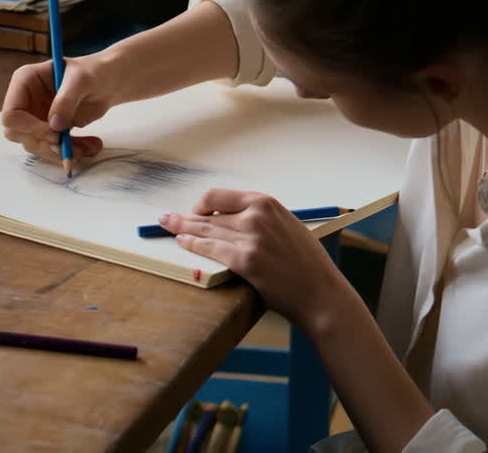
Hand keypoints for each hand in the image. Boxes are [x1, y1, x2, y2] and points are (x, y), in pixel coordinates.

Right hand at [1, 57, 111, 164]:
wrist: (108, 82)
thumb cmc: (93, 72)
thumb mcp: (81, 79)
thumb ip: (66, 100)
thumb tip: (54, 127)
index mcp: (24, 82)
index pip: (11, 114)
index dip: (29, 128)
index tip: (54, 134)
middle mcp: (26, 101)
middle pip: (19, 135)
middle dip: (45, 144)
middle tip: (69, 148)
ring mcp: (36, 117)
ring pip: (36, 145)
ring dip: (60, 152)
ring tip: (85, 149)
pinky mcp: (49, 130)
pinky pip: (51, 149)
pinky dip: (69, 153)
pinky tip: (88, 147)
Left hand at [159, 189, 348, 329]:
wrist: (321, 293)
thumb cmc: (307, 264)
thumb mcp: (287, 227)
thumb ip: (261, 219)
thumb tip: (231, 219)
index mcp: (267, 203)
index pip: (220, 195)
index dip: (203, 204)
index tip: (196, 211)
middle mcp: (256, 215)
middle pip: (209, 213)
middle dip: (184, 217)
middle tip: (166, 218)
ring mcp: (250, 237)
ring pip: (205, 230)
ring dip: (182, 229)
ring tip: (167, 227)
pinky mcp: (245, 260)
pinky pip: (210, 248)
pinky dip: (192, 245)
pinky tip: (182, 243)